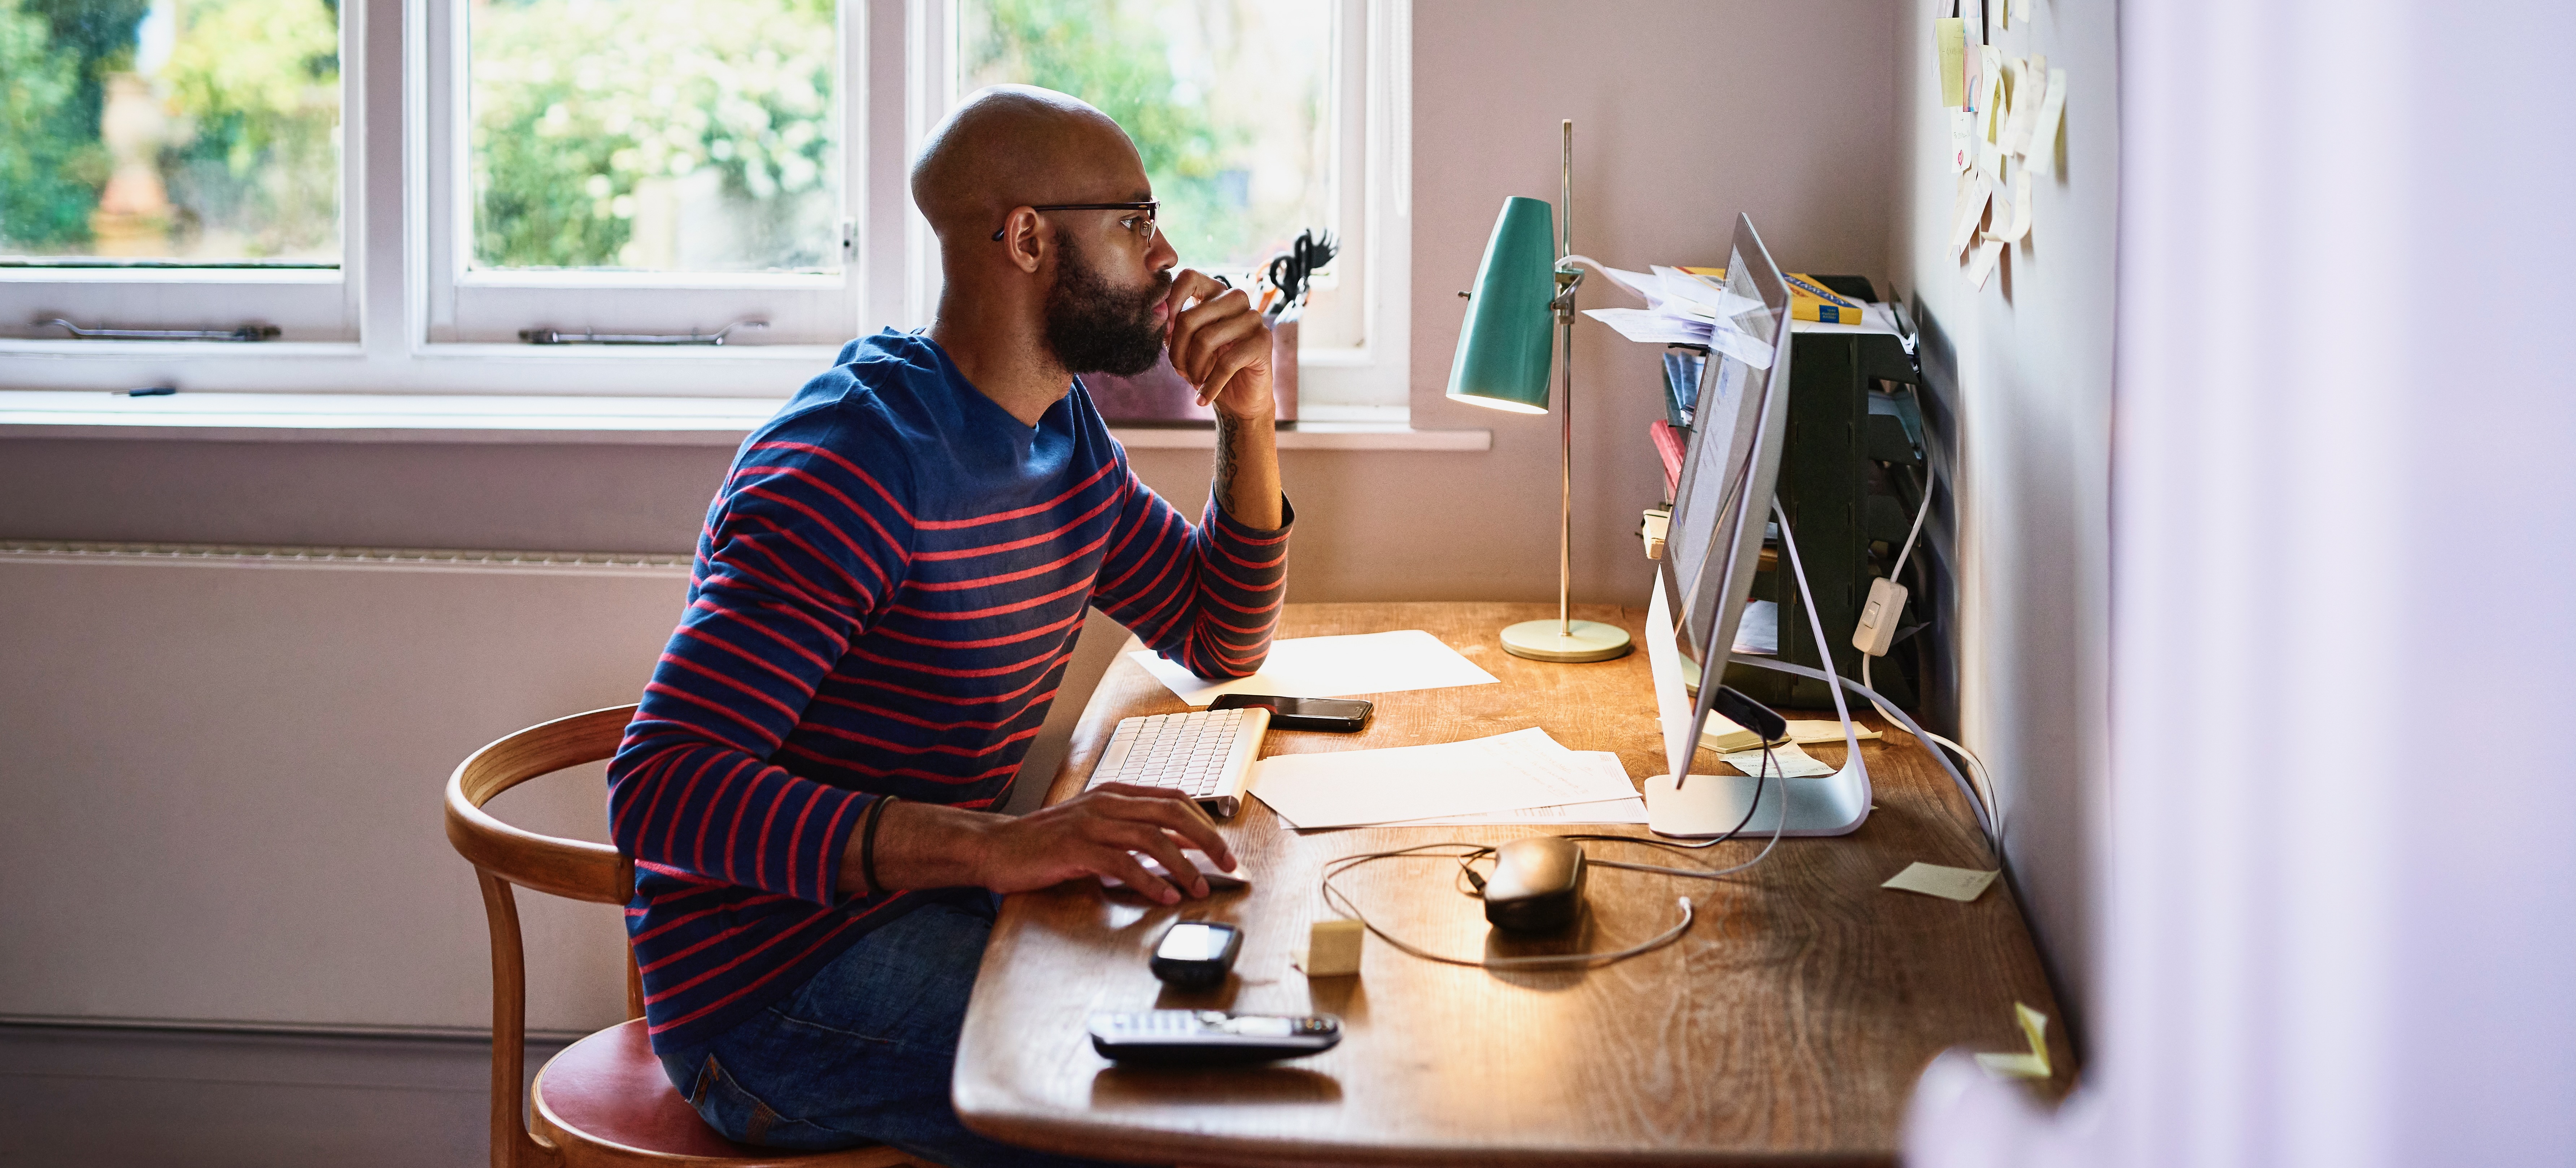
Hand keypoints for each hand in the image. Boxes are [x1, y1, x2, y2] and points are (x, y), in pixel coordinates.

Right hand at [973, 783, 1233, 904]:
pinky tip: (1163, 897)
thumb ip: (1131, 832)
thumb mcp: (1095, 828)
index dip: (1205, 822)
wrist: (997, 847)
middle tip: (1227, 866)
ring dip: (1183, 866)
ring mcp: (1091, 823)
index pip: (1174, 799)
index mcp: (1115, 795)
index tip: (1223, 849)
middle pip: (1173, 813)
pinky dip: (1149, 881)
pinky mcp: (1076, 848)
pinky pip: (1123, 864)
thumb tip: (1176, 848)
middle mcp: (1107, 803)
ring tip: (1198, 889)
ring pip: (1152, 838)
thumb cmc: (1046, 843)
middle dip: (1207, 840)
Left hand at [1164, 269, 1275, 418]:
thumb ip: (1171, 328)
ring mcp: (1252, 318)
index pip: (1189, 277)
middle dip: (1177, 352)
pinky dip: (1210, 386)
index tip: (1165, 333)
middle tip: (1178, 370)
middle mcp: (1236, 299)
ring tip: (1193, 382)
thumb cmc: (1208, 368)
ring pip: (1206, 339)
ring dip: (1192, 369)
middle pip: (1190, 318)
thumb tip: (1157, 314)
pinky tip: (1203, 398)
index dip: (1171, 302)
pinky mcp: (1263, 341)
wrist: (1239, 400)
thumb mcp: (1184, 345)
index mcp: (1214, 293)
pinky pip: (1226, 363)